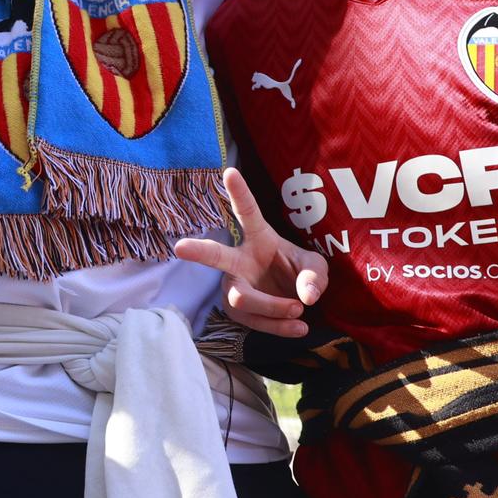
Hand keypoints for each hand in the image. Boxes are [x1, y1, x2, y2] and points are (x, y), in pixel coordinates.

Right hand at [173, 168, 328, 335]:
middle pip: (217, 256)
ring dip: (273, 308)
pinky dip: (279, 326)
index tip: (230, 171)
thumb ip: (315, 277)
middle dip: (198, 251)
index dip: (239, 193)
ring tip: (299, 310)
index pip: (248, 213)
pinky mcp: (237, 312)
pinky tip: (298, 326)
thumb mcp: (316, 269)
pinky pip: (254, 321)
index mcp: (259, 238)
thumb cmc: (300, 275)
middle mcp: (239, 261)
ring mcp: (234, 286)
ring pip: (242, 299)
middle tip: (180, 247)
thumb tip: (305, 297)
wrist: (296, 303)